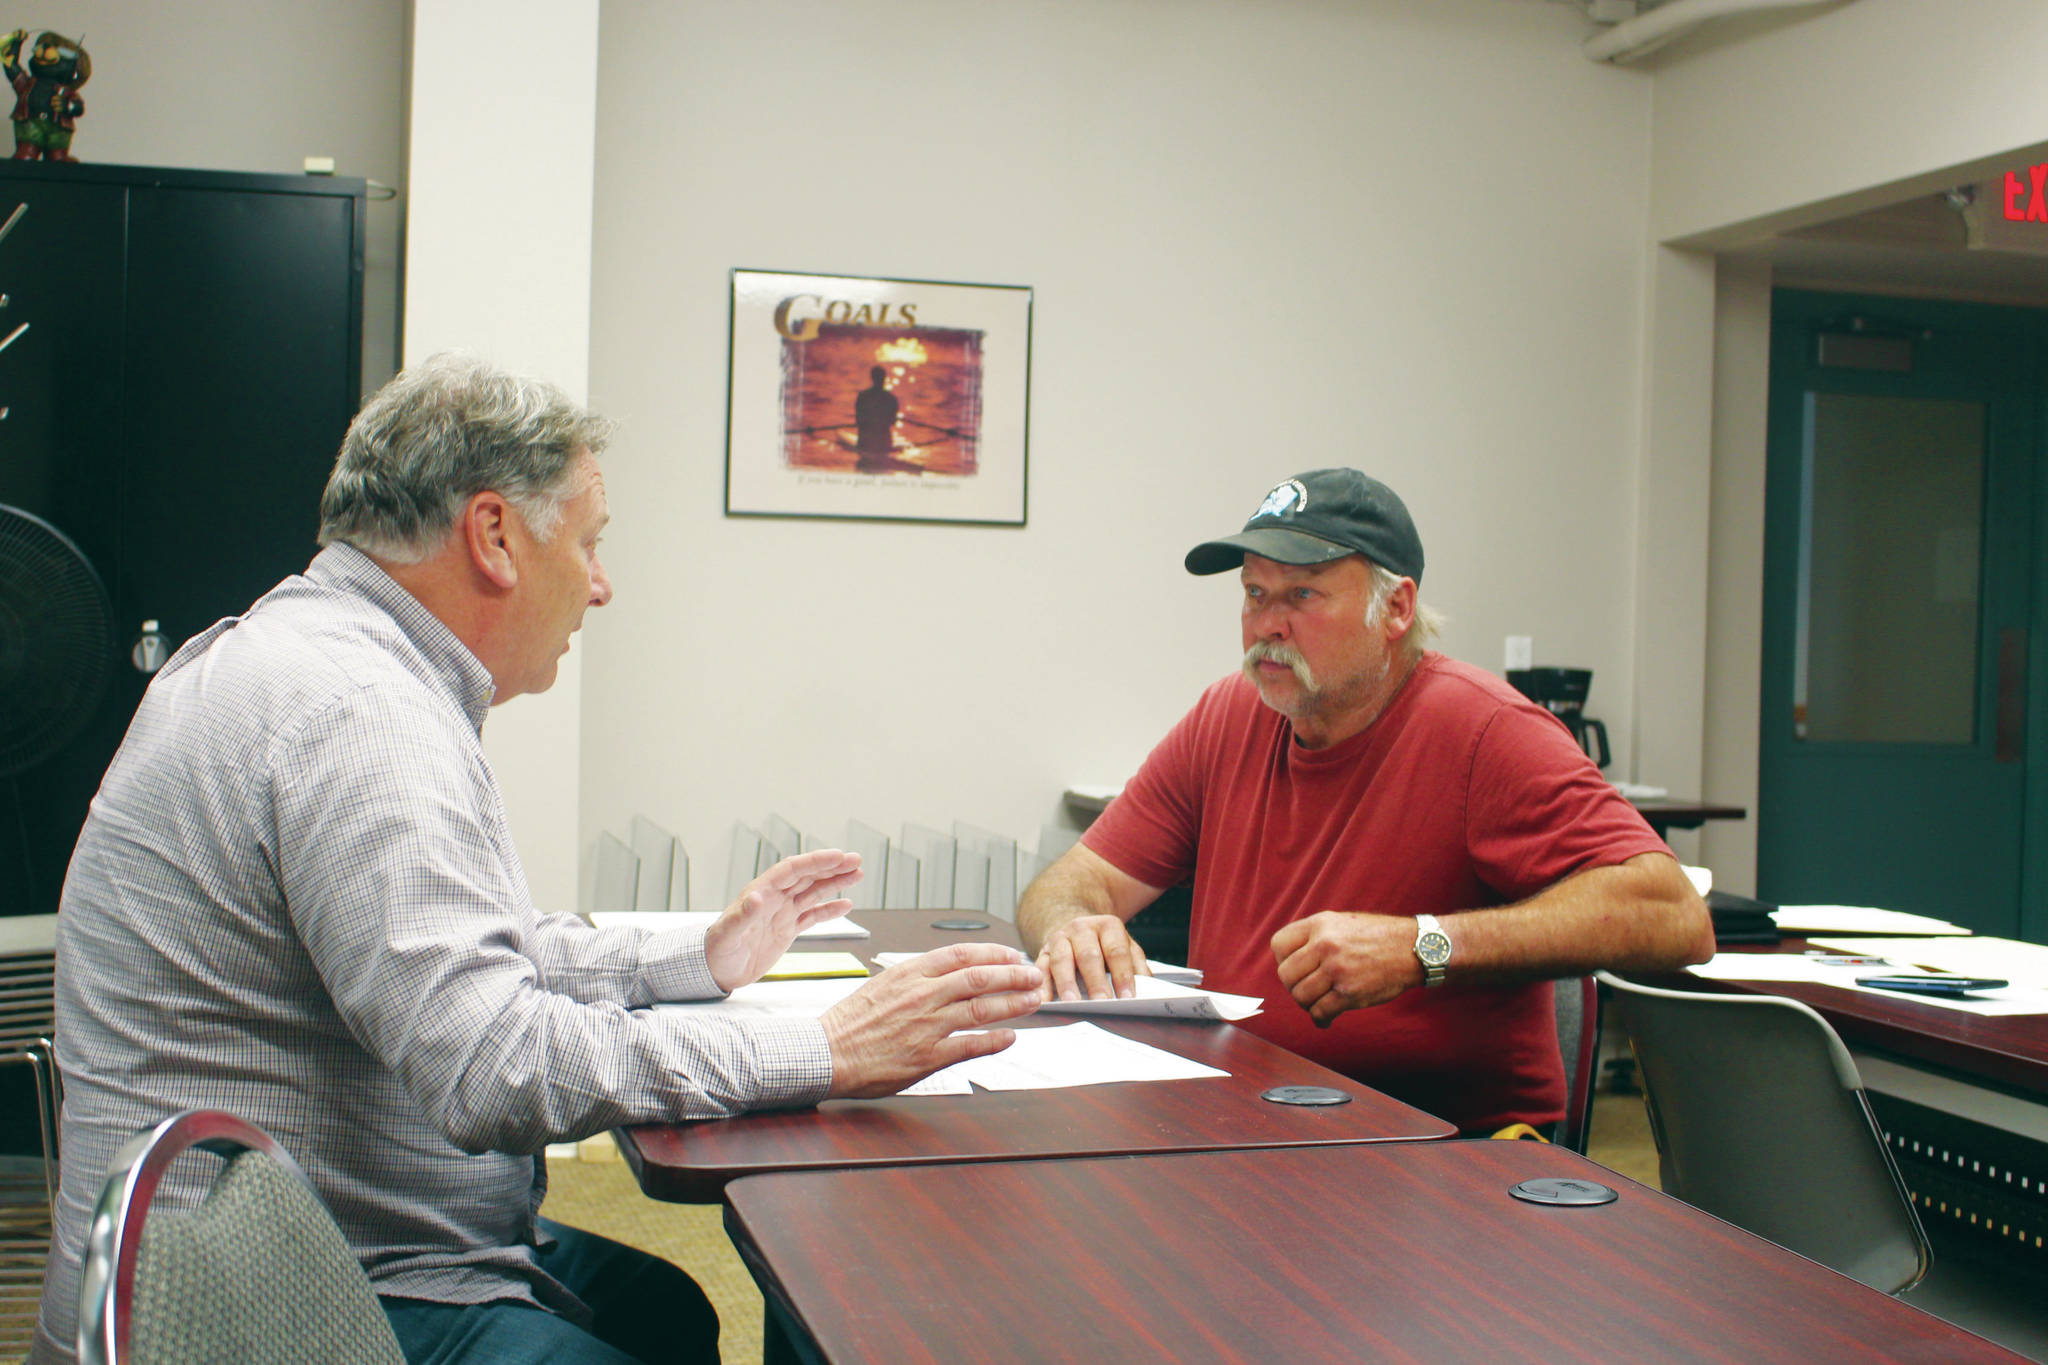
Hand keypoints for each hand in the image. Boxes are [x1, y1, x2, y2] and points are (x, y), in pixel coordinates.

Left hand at [704, 848, 862, 992]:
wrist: (716, 971)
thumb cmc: (717, 950)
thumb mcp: (728, 933)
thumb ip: (742, 915)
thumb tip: (756, 897)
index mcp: (761, 893)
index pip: (792, 870)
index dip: (815, 861)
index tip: (837, 856)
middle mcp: (774, 899)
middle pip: (807, 877)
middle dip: (831, 867)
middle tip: (856, 860)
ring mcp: (782, 913)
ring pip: (813, 892)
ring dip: (835, 883)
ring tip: (857, 874)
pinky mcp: (787, 930)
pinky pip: (812, 916)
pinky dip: (830, 910)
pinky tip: (845, 904)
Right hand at [821, 944, 1044, 1097]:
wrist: (826, 1053)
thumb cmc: (851, 1021)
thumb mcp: (882, 984)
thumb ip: (917, 977)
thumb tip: (950, 972)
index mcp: (909, 973)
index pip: (961, 954)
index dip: (993, 953)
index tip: (1013, 955)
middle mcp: (921, 995)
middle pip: (979, 978)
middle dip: (1013, 975)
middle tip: (1034, 976)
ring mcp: (926, 1026)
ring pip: (981, 1009)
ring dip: (1012, 1004)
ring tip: (1032, 1002)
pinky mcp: (927, 1056)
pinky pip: (970, 1046)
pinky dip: (994, 1041)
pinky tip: (1009, 1037)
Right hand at [1035, 914, 1149, 1000]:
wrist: (1078, 929)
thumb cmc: (1105, 945)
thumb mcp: (1126, 948)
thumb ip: (1137, 967)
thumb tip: (1148, 991)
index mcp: (1107, 926)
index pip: (1117, 952)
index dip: (1123, 975)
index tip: (1127, 998)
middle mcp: (1082, 929)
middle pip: (1089, 956)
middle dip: (1095, 981)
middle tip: (1101, 1003)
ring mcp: (1060, 938)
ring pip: (1062, 960)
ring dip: (1066, 983)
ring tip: (1072, 1003)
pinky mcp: (1042, 951)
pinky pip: (1040, 968)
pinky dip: (1041, 985)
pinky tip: (1044, 1000)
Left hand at [1271, 912, 1422, 1026]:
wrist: (1413, 949)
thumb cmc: (1377, 936)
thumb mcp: (1341, 922)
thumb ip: (1314, 936)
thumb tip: (1288, 958)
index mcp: (1320, 924)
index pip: (1279, 945)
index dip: (1283, 959)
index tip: (1296, 967)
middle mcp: (1325, 945)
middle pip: (1286, 975)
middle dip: (1293, 986)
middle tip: (1307, 989)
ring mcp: (1337, 970)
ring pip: (1301, 996)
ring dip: (1307, 1004)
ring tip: (1318, 1002)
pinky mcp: (1349, 993)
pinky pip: (1320, 1012)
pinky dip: (1320, 1020)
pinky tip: (1326, 1019)